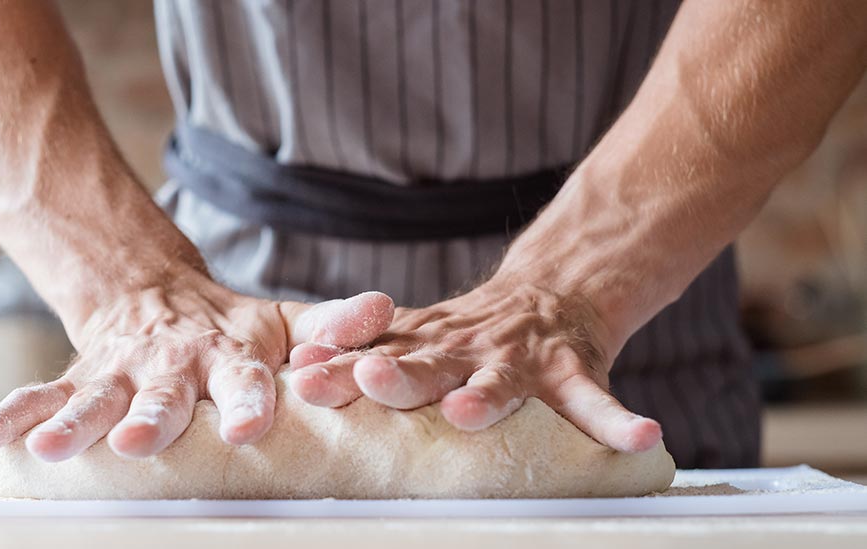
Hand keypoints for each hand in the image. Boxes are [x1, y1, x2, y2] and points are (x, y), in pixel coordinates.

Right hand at [0, 274, 393, 461]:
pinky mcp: (78, 377)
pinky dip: (8, 416)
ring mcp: (118, 373)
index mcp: (226, 356)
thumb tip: (388, 308)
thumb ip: (333, 325)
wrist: (153, 293)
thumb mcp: (284, 321)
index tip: (250, 425)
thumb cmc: (230, 324)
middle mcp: (170, 367)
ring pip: (94, 399)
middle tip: (140, 441)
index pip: (242, 380)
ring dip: (73, 422)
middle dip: (152, 417)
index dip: (246, 400)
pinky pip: (38, 396)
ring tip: (51, 446)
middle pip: (161, 395)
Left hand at [288, 277, 661, 452]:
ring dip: (484, 398)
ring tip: (469, 412)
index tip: (305, 377)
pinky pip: (597, 401)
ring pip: (500, 382)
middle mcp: (467, 350)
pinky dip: (618, 422)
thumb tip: (296, 369)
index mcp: (426, 345)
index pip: (376, 355)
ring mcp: (520, 360)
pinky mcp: (570, 371)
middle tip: (372, 380)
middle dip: (398, 375)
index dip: (339, 366)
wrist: (549, 292)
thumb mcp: (418, 332)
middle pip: (427, 364)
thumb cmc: (468, 332)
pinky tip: (642, 438)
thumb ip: (366, 349)